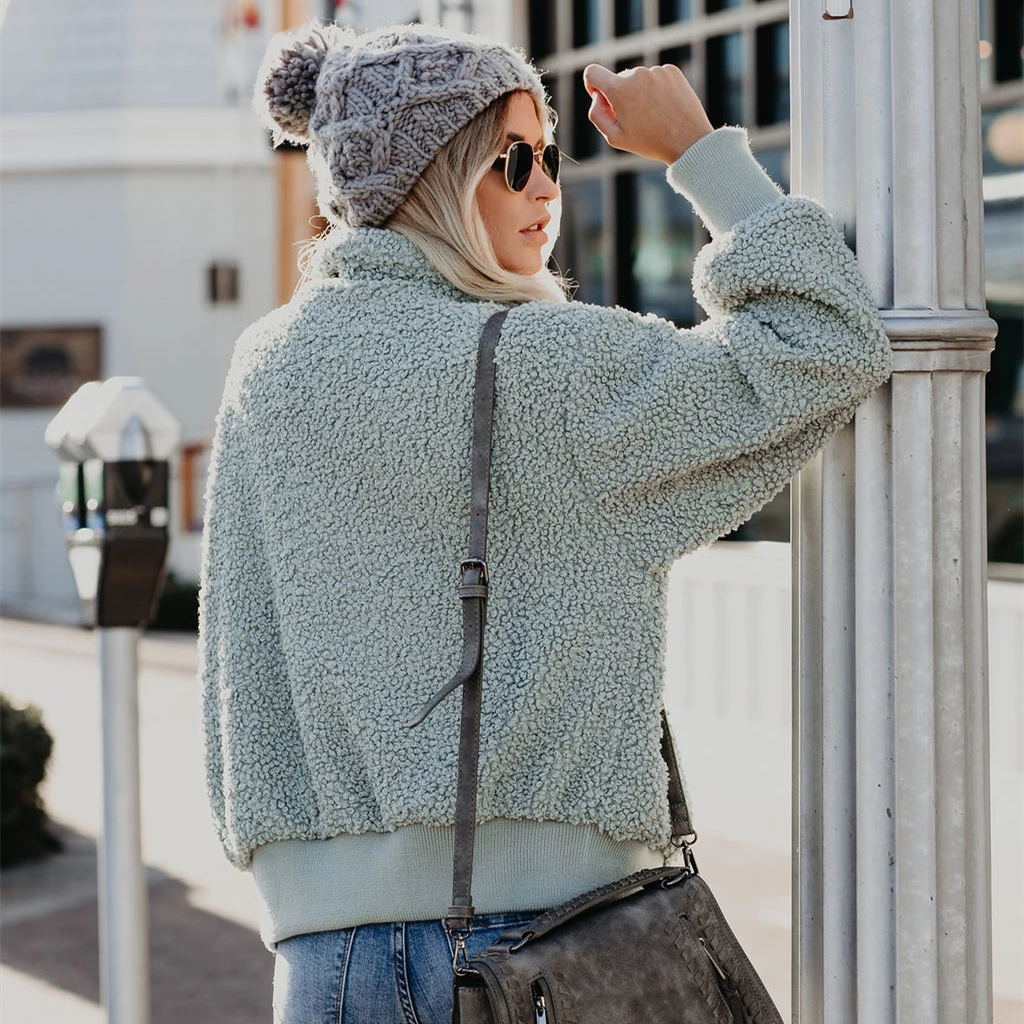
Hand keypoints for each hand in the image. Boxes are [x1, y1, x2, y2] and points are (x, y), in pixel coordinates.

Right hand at [582, 63, 713, 164]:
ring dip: (641, 94)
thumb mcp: (615, 137)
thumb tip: (598, 96)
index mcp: (619, 90)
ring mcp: (656, 71)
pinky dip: (656, 90)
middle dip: (621, 97)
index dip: (592, 85)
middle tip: (637, 120)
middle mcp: (637, 74)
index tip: (600, 97)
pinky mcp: (672, 71)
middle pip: (619, 80)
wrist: (688, 141)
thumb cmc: (649, 142)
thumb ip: (597, 114)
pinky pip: (655, 78)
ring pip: (638, 80)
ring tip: (654, 115)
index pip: (592, 73)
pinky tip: (665, 107)